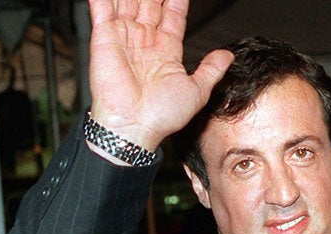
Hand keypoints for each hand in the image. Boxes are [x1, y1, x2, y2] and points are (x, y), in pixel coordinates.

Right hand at [88, 0, 233, 149]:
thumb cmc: (162, 115)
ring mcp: (125, 36)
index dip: (177, 0)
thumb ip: (211, 70)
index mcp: (166, 50)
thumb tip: (228, 56)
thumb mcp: (196, 91)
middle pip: (150, 3)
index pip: (173, 15)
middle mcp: (145, 40)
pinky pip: (102, 6)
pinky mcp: (104, 35)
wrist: (134, 125)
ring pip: (128, 0)